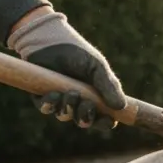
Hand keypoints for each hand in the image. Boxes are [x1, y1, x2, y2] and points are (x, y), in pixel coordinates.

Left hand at [7, 7, 126, 129]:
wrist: (50, 39)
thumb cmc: (77, 52)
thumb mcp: (98, 68)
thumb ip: (109, 86)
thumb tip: (121, 107)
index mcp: (95, 97)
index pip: (102, 118)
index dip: (105, 122)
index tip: (108, 119)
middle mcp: (78, 102)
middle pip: (84, 122)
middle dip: (86, 116)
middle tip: (86, 103)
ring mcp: (60, 101)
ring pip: (65, 116)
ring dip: (69, 107)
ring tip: (70, 92)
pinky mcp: (42, 97)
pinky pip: (47, 109)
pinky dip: (51, 104)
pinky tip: (54, 93)